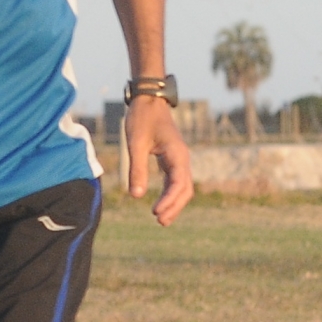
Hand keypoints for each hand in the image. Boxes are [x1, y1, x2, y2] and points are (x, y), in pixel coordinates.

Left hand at [123, 94, 191, 223]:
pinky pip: (176, 180)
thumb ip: (137, 169)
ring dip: (174, 203)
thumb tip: (136, 196)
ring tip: (161, 219)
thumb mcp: (136, 143)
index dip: (168, 201)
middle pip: (185, 189)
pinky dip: (171, 194)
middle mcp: (182, 158)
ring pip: (183, 187)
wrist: (149, 99)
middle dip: (174, 207)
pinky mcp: (173, 158)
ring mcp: (179, 158)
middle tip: (159, 222)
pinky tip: (162, 204)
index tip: (155, 212)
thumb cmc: (142, 118)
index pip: (177, 183)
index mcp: (176, 154)